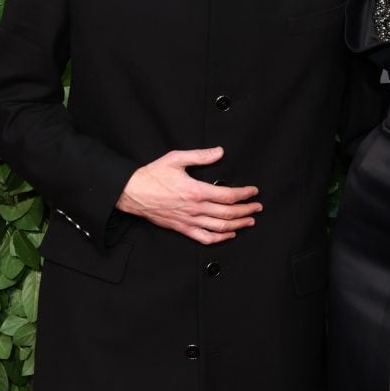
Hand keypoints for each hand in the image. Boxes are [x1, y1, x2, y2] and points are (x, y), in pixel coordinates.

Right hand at [116, 147, 261, 243]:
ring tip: (250, 221)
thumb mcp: (176, 159)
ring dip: (238, 224)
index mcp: (195, 191)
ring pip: (219, 227)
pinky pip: (204, 238)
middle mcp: (194, 208)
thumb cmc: (152, 175)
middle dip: (246, 210)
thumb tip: (219, 152)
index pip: (228, 196)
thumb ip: (200, 156)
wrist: (132, 192)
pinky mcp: (182, 228)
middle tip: (257, 207)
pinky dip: (219, 238)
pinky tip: (229, 234)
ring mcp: (188, 221)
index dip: (244, 194)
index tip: (253, 192)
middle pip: (228, 213)